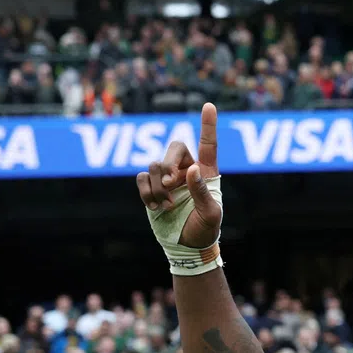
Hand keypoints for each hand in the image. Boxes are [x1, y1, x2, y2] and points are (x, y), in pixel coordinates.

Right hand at [135, 103, 221, 248]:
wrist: (187, 246)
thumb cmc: (205, 229)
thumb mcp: (210, 213)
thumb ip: (201, 191)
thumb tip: (192, 168)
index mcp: (206, 173)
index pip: (208, 145)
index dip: (208, 125)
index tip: (209, 106)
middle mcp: (186, 170)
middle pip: (173, 147)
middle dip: (168, 162)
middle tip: (170, 183)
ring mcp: (167, 179)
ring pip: (154, 165)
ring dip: (159, 187)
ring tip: (168, 205)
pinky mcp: (152, 188)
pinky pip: (142, 179)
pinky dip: (147, 192)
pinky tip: (157, 207)